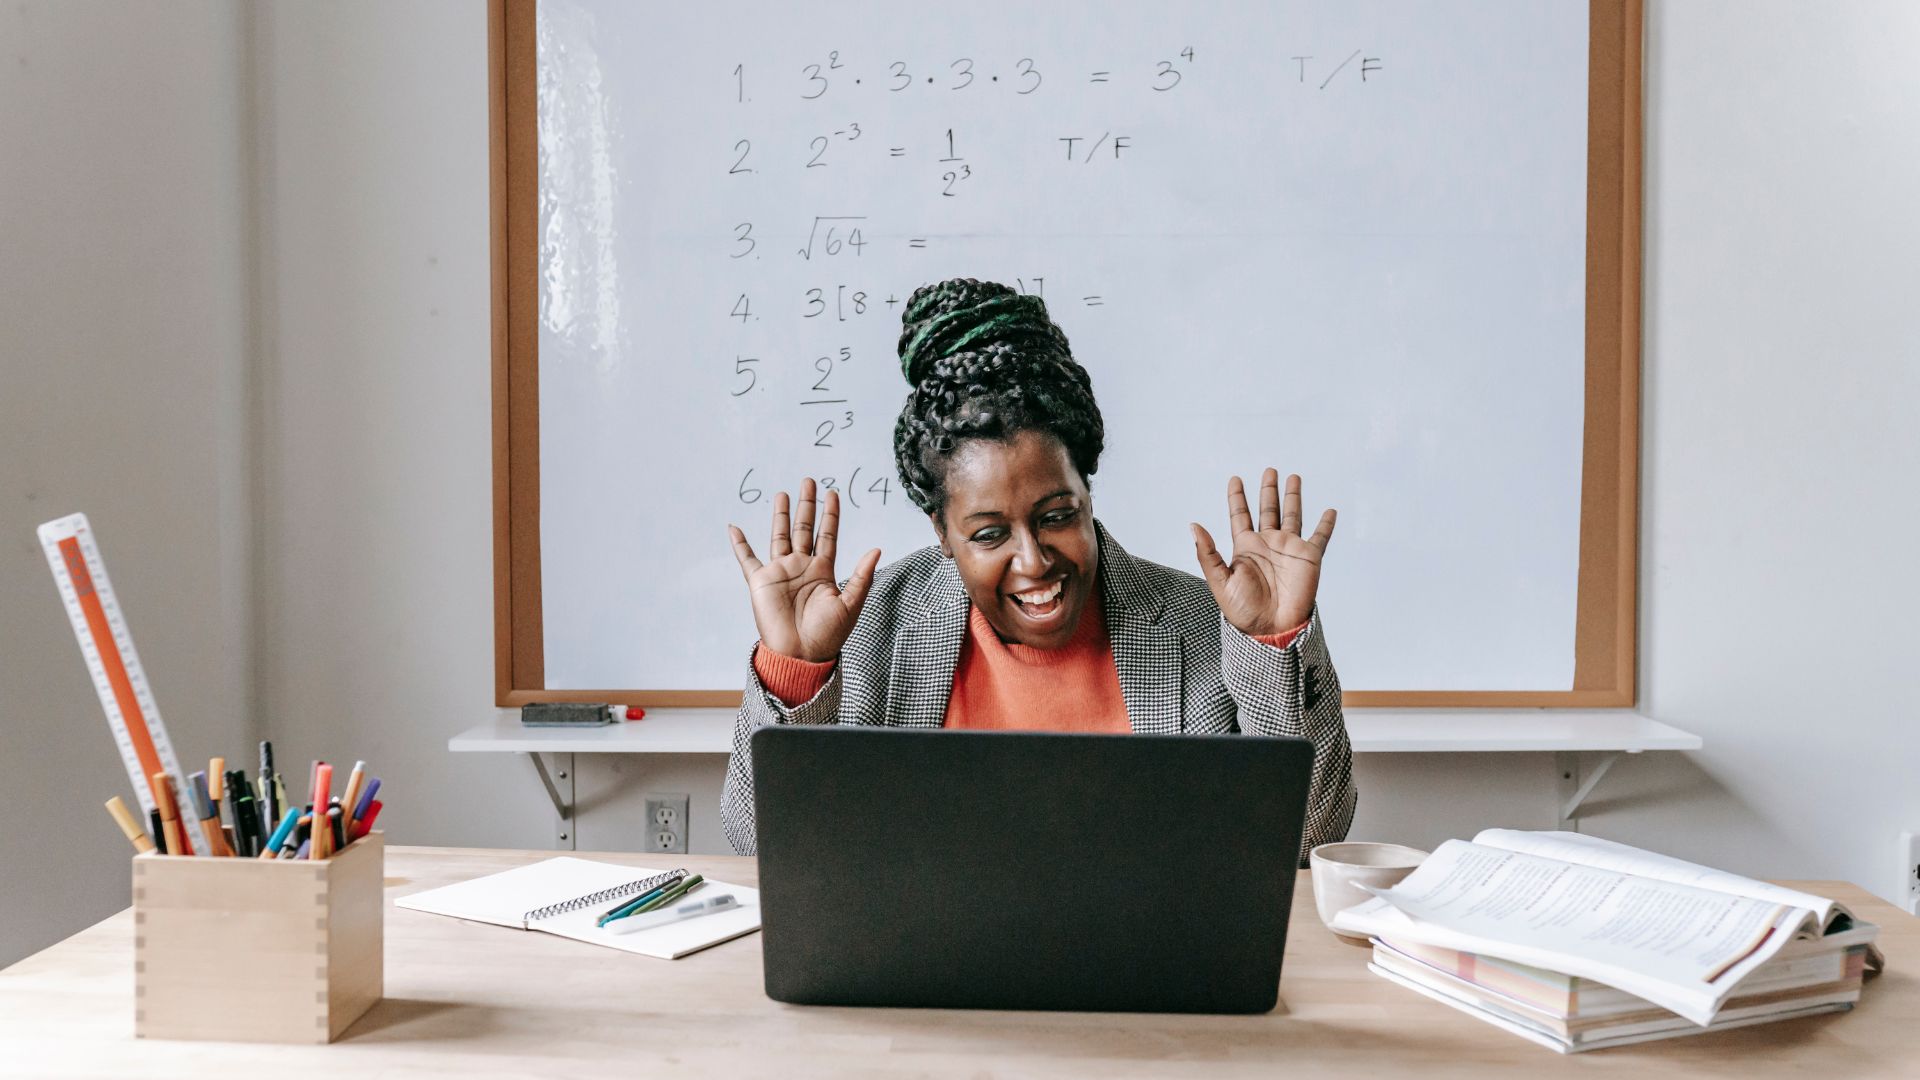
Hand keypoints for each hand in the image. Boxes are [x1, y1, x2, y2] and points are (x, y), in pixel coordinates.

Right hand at [728, 479, 881, 662]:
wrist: (800, 655)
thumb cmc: (827, 636)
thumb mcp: (850, 604)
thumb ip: (862, 576)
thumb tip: (876, 549)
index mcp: (823, 571)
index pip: (828, 535)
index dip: (830, 514)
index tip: (832, 493)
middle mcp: (801, 567)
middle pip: (804, 528)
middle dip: (807, 505)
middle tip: (809, 481)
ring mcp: (780, 572)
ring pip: (780, 536)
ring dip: (780, 515)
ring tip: (783, 493)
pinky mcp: (761, 582)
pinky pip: (747, 559)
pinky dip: (739, 544)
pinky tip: (734, 528)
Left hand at [1191, 469, 1335, 636]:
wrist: (1271, 629)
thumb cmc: (1243, 611)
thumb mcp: (1220, 581)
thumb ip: (1207, 553)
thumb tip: (1193, 525)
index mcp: (1245, 548)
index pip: (1240, 515)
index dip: (1237, 497)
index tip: (1235, 479)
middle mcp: (1267, 544)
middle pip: (1268, 509)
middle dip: (1268, 490)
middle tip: (1269, 470)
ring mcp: (1289, 549)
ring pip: (1292, 515)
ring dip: (1293, 497)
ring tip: (1293, 477)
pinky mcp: (1308, 557)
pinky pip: (1320, 537)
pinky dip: (1325, 524)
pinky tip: (1329, 511)